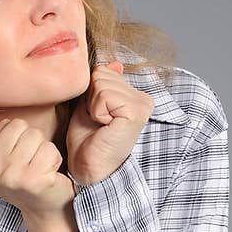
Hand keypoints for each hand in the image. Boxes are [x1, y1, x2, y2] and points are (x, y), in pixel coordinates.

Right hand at [0, 116, 73, 220]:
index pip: (5, 125)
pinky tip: (48, 174)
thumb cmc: (21, 179)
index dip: (17, 138)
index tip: (15, 159)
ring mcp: (11, 177)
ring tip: (38, 167)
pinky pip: (50, 149)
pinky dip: (54, 159)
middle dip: (30, 140)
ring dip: (42, 149)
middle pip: (20, 126)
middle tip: (29, 162)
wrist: (41, 210)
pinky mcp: (34, 181)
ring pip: (35, 135)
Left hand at [66, 61, 154, 185]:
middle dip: (90, 98)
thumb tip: (116, 64)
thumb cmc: (88, 141)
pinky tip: (104, 127)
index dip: (90, 93)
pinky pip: (103, 95)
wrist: (88, 167)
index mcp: (135, 96)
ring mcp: (142, 104)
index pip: (104, 70)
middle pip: (101, 73)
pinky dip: (95, 112)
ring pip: (100, 82)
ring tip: (101, 125)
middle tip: (97, 122)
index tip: (97, 116)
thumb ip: (102, 85)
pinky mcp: (136, 111)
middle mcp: (143, 98)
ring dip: (92, 106)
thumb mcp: (91, 105)